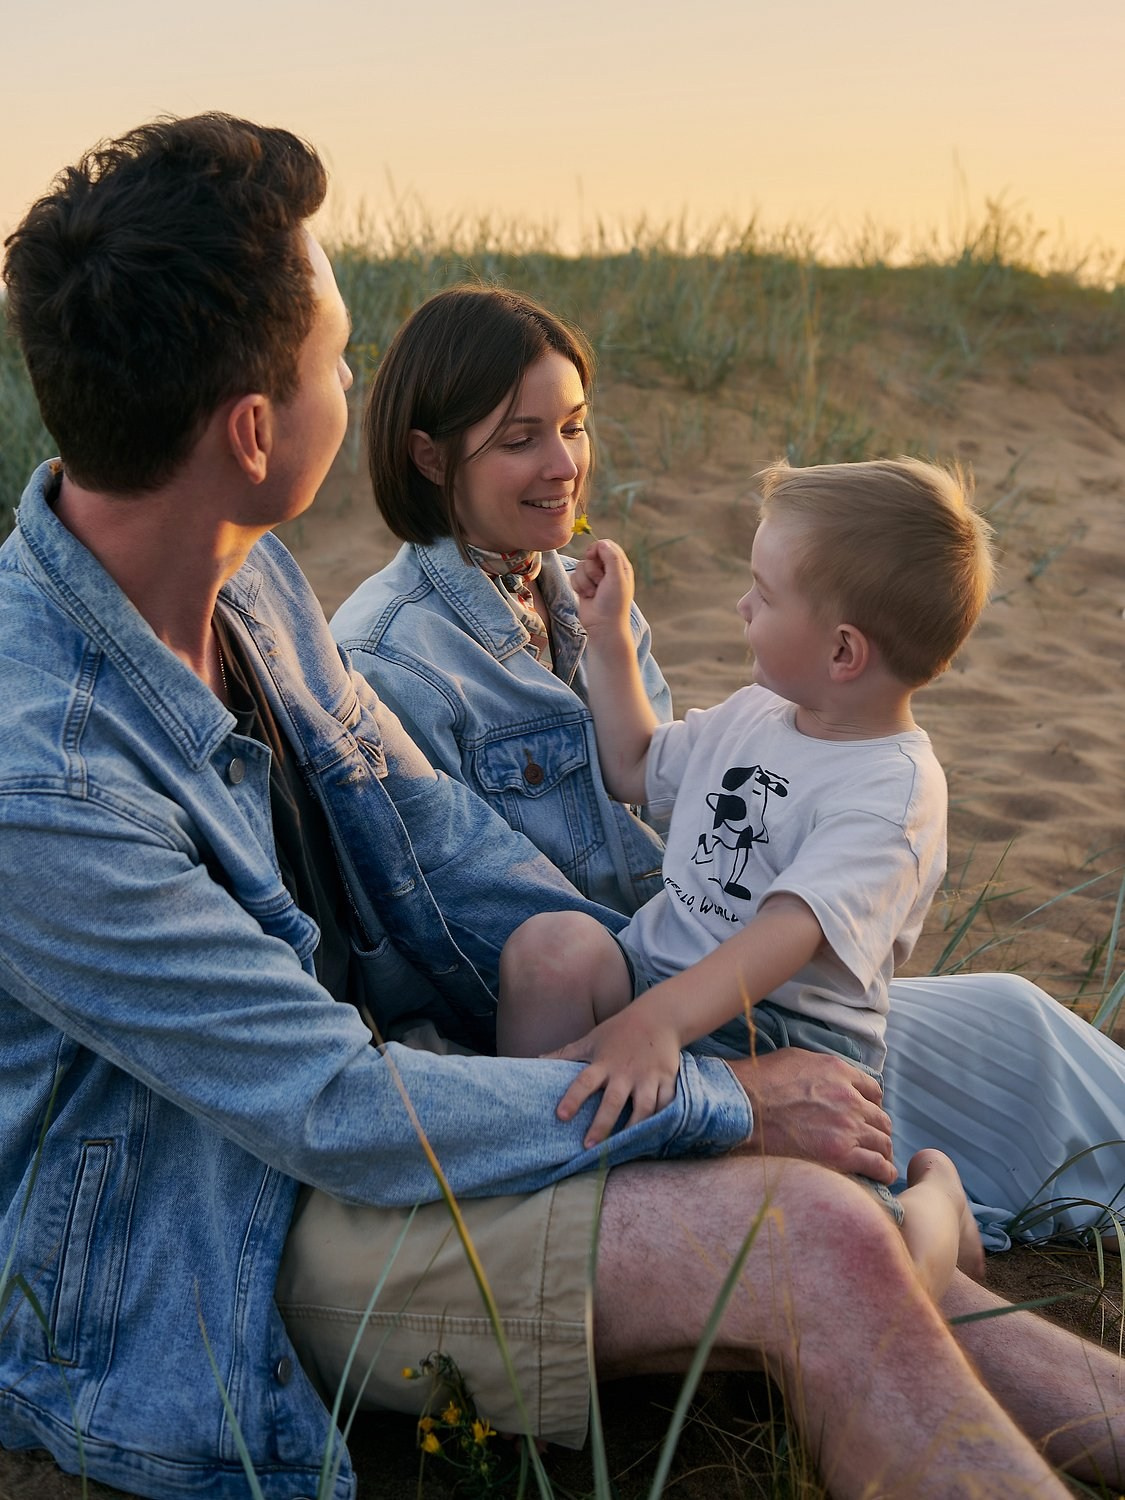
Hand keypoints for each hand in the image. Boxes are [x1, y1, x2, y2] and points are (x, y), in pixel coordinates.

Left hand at [547, 1006, 681, 1148]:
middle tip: (589, 1146)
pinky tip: (652, 1134)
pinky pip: (665, 1104)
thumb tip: (537, 1060)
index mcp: (604, 1062)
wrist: (659, 1017)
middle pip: (613, 1101)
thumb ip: (566, 1053)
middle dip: (602, 1124)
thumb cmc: (620, 1030)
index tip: (561, 1116)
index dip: (573, 1098)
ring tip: (622, 1147)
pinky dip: (661, 1119)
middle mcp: (625, 1072)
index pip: (584, 1081)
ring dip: (633, 1128)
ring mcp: (648, 1077)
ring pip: (643, 1107)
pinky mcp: (666, 1079)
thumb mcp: (591, 1039)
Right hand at [570, 539, 634, 638]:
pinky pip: (574, 577)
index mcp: (620, 566)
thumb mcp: (617, 578)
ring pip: (580, 566)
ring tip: (593, 593)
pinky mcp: (583, 586)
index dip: (597, 548)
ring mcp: (594, 578)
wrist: (603, 625)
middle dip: (591, 568)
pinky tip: (587, 596)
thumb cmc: (614, 603)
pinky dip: (578, 587)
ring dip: (585, 581)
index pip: (606, 545)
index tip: (592, 556)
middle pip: (591, 554)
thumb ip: (611, 558)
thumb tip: (601, 542)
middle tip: (598, 581)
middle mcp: (607, 570)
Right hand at [728, 1049, 896, 1183]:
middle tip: (870, 1142)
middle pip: (881, 1118)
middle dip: (877, 1130)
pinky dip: (883, 1171)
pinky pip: (877, 1165)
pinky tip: (881, 1175)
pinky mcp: (840, 1155)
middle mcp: (849, 1098)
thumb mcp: (794, 1059)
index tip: (864, 1116)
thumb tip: (823, 1078)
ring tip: (878, 1161)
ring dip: (882, 1151)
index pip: (873, 1091)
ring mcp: (847, 1127)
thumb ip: (819, 1069)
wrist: (742, 1107)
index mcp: (838, 1072)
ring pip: (883, 1142)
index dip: (870, 1105)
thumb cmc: (757, 1082)